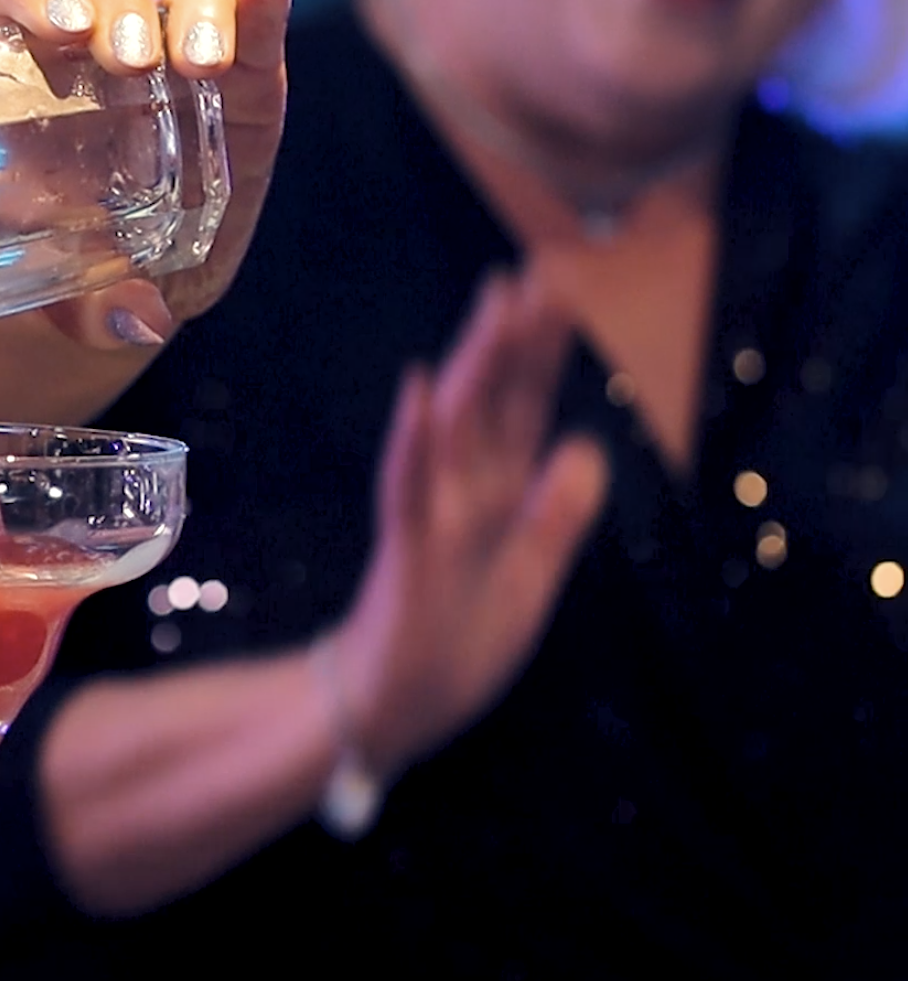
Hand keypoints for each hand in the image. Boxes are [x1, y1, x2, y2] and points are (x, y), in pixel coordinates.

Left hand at [0, 0, 292, 348]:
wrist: (120, 300)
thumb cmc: (63, 279)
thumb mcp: (65, 298)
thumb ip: (93, 309)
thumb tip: (139, 317)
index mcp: (23, 74)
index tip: (58, 30)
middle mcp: (98, 50)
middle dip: (119, 4)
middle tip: (127, 62)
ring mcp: (173, 59)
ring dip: (194, 12)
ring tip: (200, 64)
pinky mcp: (243, 81)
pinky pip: (254, 24)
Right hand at [328, 272, 610, 777]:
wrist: (393, 711)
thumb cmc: (453, 648)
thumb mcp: (529, 582)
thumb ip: (556, 516)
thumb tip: (587, 445)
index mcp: (493, 500)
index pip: (523, 411)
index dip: (543, 352)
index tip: (558, 288)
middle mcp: (462, 495)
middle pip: (493, 402)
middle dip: (514, 337)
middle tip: (533, 268)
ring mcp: (433, 519)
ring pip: (458, 428)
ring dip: (476, 364)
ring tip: (494, 305)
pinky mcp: (412, 555)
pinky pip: (411, 488)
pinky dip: (414, 438)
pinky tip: (419, 390)